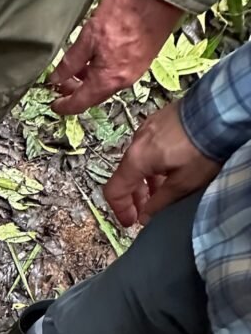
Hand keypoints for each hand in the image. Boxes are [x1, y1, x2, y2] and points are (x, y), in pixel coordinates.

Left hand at [50, 0, 182, 115]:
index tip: (54, 104)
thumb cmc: (125, 12)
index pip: (81, 103)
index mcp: (107, 79)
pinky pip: (117, 75)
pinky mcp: (141, 60)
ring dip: (88, 81)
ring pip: (105, 85)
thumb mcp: (88, 36)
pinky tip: (94, 59)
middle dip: (75, 92)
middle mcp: (122, 81)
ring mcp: (135, 71)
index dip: (64, 106)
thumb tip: (56, 78)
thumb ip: (70, 61)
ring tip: (75, 69)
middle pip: (93, 96)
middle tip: (60, 83)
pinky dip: (102, 73)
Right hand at [103, 100, 220, 226]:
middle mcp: (136, 143)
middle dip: (135, 197)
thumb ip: (159, 202)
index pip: (115, 190)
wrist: (218, 111)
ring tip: (162, 191)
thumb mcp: (183, 183)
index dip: (120, 209)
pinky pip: (149, 148)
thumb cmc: (202, 147)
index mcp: (136, 160)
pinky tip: (170, 169)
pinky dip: (154, 163)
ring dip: (146, 181)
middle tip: (147, 211)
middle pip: (126, 176)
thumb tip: (145, 217)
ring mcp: (147, 129)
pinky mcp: (159, 121)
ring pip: (139, 162)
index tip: (131, 221)